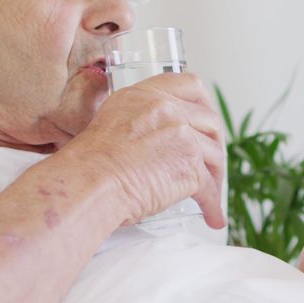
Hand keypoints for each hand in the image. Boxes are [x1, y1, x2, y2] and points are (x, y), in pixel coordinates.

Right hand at [64, 72, 226, 228]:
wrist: (89, 183)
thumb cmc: (88, 164)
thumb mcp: (111, 122)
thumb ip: (138, 122)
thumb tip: (153, 140)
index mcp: (146, 96)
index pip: (190, 85)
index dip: (204, 103)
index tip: (207, 118)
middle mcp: (168, 110)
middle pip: (209, 121)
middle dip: (214, 143)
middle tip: (211, 161)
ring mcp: (183, 137)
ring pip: (214, 154)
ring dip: (215, 176)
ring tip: (211, 193)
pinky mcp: (190, 167)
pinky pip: (209, 188)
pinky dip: (213, 206)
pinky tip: (213, 217)